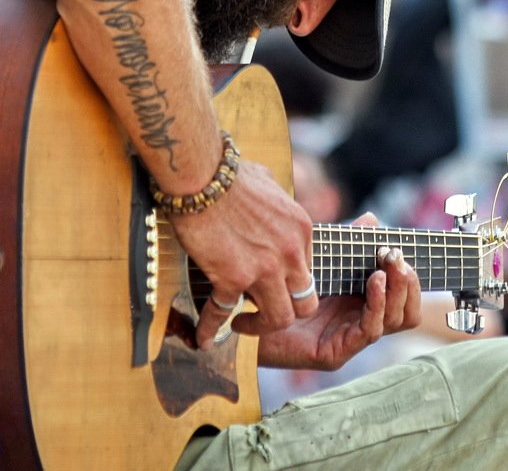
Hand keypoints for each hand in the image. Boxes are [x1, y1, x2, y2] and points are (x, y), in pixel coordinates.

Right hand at [167, 160, 316, 349]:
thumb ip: (275, 197)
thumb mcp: (267, 181)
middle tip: (266, 312)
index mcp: (300, 229)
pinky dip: (211, 328)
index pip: (306, 270)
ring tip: (242, 325)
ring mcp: (264, 269)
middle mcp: (289, 253)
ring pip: (278, 319)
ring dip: (259, 327)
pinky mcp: (232, 278)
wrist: (201, 174)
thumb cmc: (228, 172)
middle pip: (305, 302)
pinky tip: (204, 337)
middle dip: (287, 311)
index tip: (271, 284)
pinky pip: (224, 313)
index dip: (288, 281)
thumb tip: (268, 197)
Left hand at [254, 213, 421, 370]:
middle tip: (398, 257)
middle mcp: (356, 323)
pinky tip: (374, 283)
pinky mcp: (333, 354)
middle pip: (405, 312)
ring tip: (388, 268)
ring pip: (393, 322)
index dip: (406, 275)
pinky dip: (376, 306)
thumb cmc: (273, 285)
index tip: (398, 249)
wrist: (237, 310)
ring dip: (396, 293)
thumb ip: (344, 243)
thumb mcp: (315, 259)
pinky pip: (368, 332)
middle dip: (407, 283)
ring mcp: (347, 341)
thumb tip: (373, 218)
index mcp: (355, 302)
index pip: (400, 295)